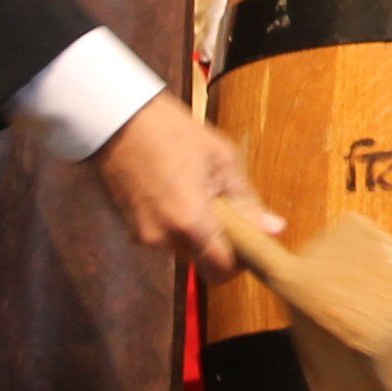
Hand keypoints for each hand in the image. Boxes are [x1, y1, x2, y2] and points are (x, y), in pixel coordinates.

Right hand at [92, 92, 263, 279]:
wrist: (117, 120)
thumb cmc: (172, 131)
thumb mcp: (221, 159)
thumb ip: (247, 200)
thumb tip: (274, 228)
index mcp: (190, 222)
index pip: (221, 271)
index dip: (239, 261)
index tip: (247, 240)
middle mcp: (164, 239)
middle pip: (203, 261)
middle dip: (218, 242)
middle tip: (223, 206)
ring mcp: (143, 236)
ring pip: (184, 250)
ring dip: (197, 232)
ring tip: (197, 192)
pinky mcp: (131, 230)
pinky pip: (165, 238)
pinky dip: (176, 225)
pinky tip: (176, 193)